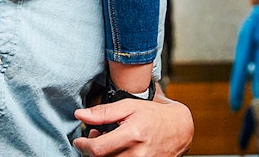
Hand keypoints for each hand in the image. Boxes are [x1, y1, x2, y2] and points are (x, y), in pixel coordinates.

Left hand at [73, 86, 192, 155]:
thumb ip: (103, 112)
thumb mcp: (128, 106)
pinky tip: (117, 149)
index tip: (80, 140)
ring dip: (103, 155)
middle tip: (96, 135)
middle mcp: (137, 154)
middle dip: (93, 150)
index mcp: (132, 135)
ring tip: (108, 141)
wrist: (178, 128)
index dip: (83, 145)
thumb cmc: (153, 115)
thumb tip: (80, 115)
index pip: (97, 149)